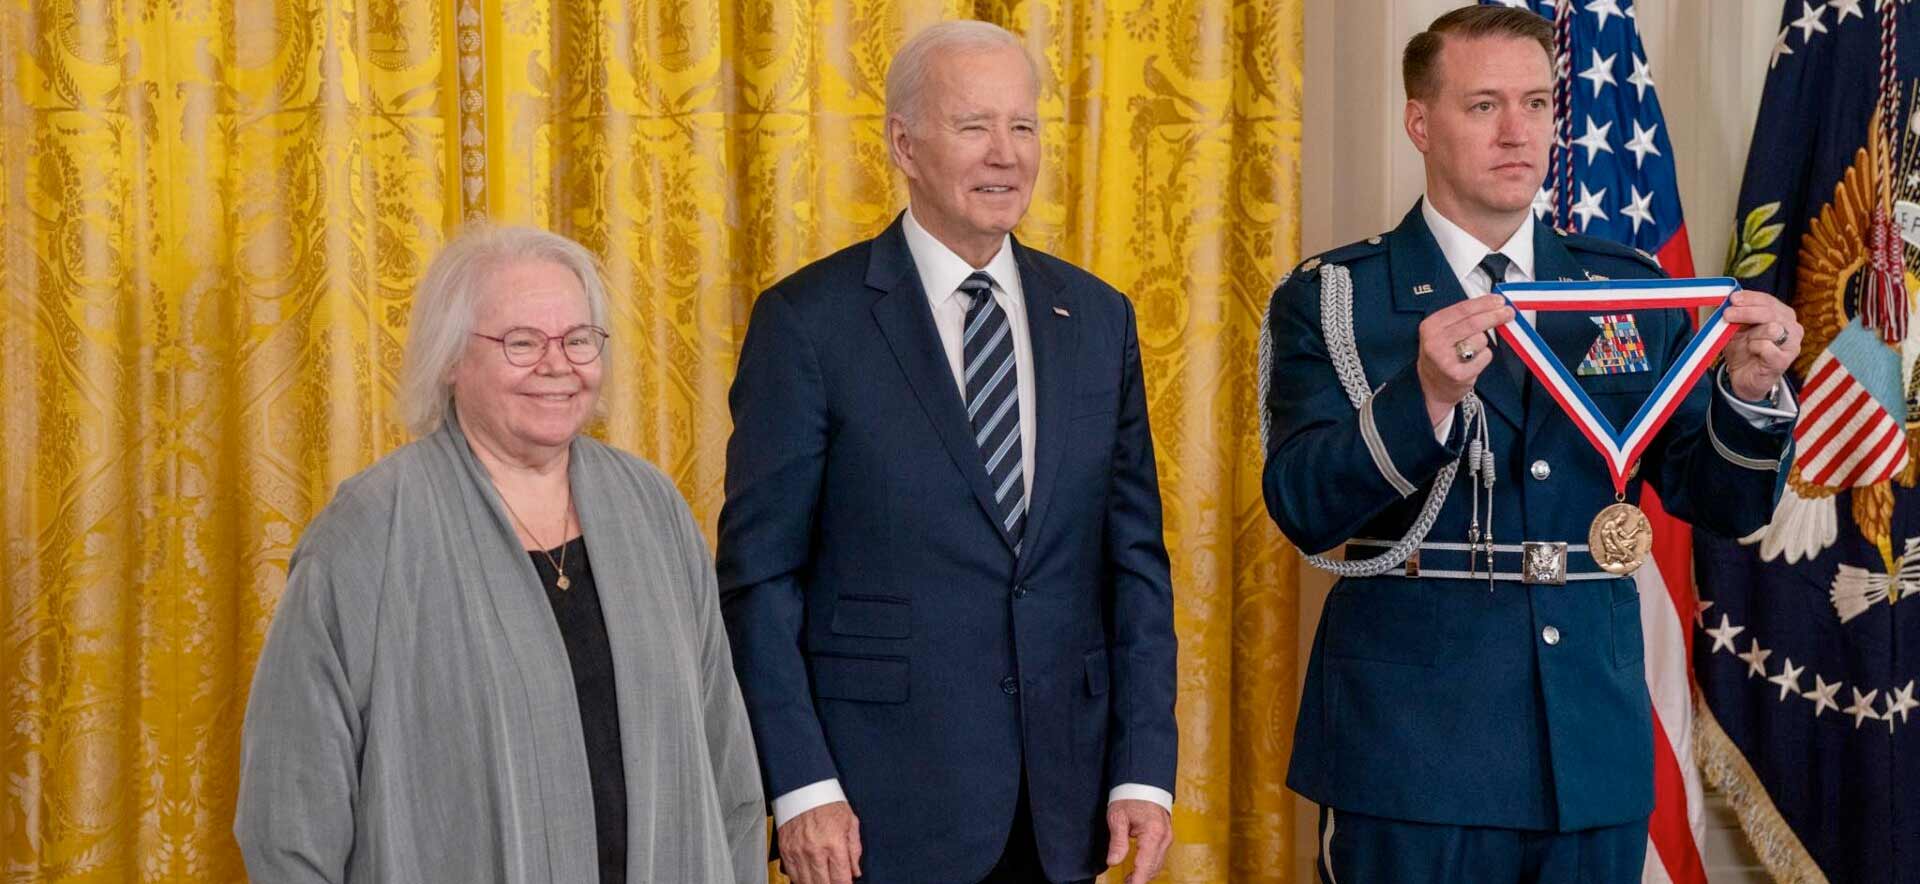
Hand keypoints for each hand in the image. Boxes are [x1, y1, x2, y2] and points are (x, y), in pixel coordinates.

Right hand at [777, 801, 861, 883]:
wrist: (803, 787)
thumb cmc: (828, 802)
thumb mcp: (850, 822)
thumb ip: (854, 849)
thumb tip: (855, 871)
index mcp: (834, 843)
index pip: (841, 879)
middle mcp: (815, 850)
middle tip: (835, 882)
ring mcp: (798, 852)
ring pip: (806, 883)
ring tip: (823, 880)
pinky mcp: (786, 850)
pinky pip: (791, 874)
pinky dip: (800, 879)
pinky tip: (808, 878)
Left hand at [1105, 799, 1172, 883]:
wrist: (1143, 782)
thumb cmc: (1130, 796)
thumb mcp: (1118, 817)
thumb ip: (1117, 841)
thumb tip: (1113, 862)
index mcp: (1152, 833)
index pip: (1145, 865)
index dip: (1138, 880)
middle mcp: (1164, 837)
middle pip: (1153, 867)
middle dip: (1140, 879)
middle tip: (1125, 883)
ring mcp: (1167, 837)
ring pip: (1157, 864)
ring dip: (1144, 874)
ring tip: (1129, 880)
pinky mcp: (1165, 836)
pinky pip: (1159, 856)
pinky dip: (1149, 865)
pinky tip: (1138, 869)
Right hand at [1416, 297, 1513, 425]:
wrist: (1431, 386)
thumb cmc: (1442, 355)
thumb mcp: (1442, 331)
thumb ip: (1463, 317)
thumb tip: (1492, 304)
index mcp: (1431, 326)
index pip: (1462, 309)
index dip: (1484, 303)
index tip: (1499, 300)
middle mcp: (1435, 342)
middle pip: (1473, 323)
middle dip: (1494, 316)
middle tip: (1508, 313)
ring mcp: (1445, 359)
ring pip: (1481, 340)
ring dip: (1482, 343)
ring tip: (1471, 350)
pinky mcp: (1458, 374)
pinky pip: (1485, 356)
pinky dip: (1484, 357)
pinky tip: (1473, 362)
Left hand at [1721, 290, 1800, 400]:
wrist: (1743, 377)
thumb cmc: (1744, 350)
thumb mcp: (1738, 328)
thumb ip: (1737, 314)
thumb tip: (1729, 300)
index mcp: (1783, 315)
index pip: (1768, 300)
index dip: (1750, 298)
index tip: (1733, 298)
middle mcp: (1792, 328)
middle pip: (1770, 312)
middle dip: (1746, 312)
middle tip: (1727, 314)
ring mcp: (1791, 345)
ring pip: (1771, 328)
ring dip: (1751, 333)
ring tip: (1745, 340)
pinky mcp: (1784, 360)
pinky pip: (1766, 346)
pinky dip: (1754, 347)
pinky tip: (1751, 350)